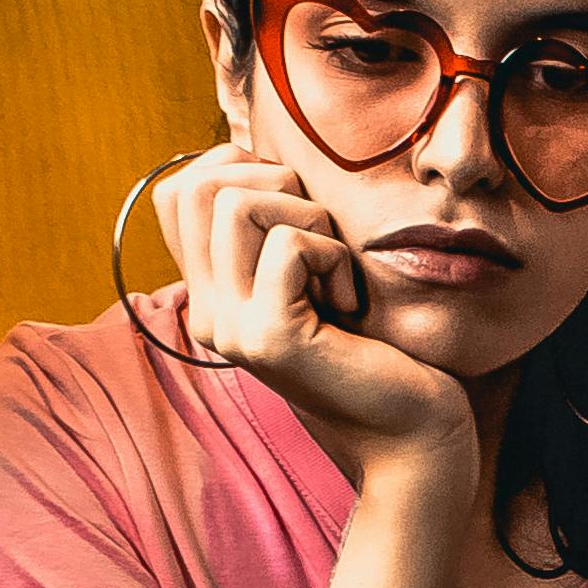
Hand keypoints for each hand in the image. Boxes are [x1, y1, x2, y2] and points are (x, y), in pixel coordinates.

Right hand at [151, 142, 478, 489]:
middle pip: (196, 187)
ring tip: (336, 273)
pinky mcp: (270, 338)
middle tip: (320, 235)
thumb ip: (273, 226)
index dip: (237, 170)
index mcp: (210, 296)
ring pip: (236, 205)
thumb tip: (251, 154)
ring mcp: (230, 329)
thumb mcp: (315, 274)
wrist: (414, 433)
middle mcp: (207, 313)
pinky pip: (288, 243)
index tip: (295, 207)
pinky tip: (350, 305)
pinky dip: (334, 256)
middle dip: (272, 182)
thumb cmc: (378, 344)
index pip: (174, 192)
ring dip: (308, 217)